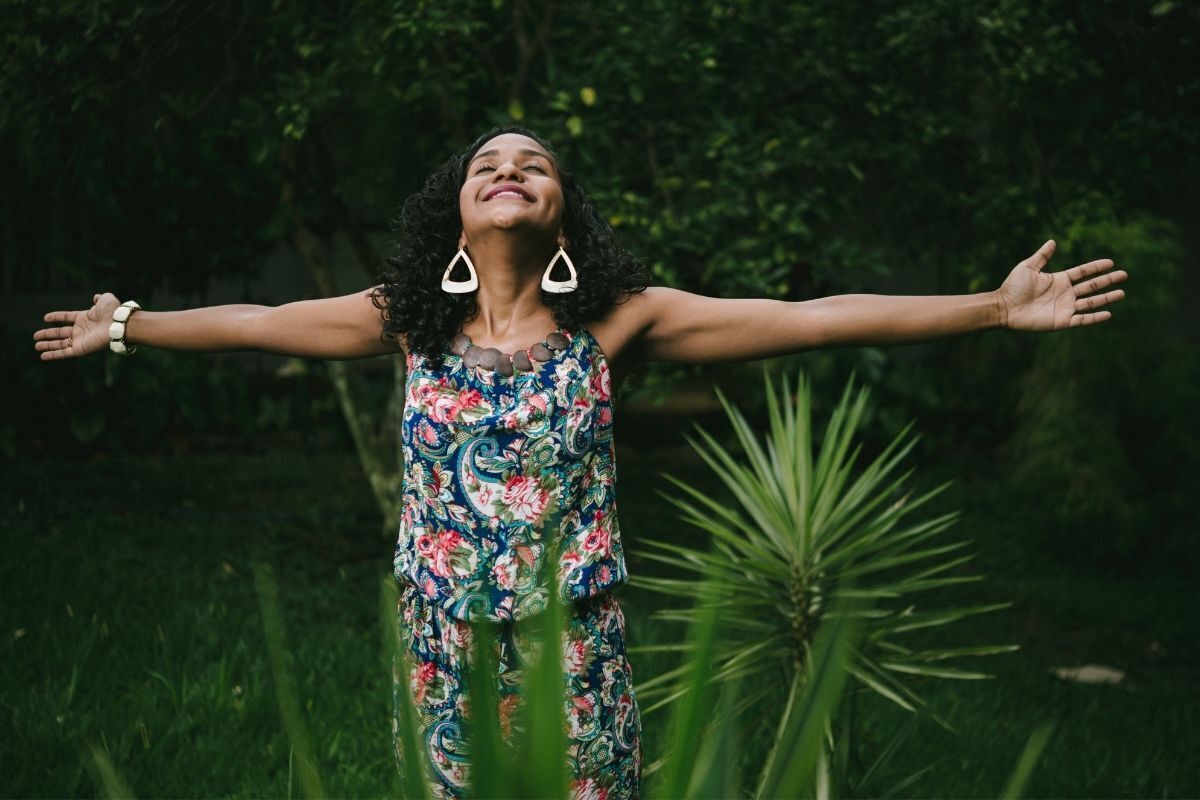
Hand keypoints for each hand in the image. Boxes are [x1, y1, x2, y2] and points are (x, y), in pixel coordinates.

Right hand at [33, 293, 121, 360]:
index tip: (46, 318)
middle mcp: (81, 330)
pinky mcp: (81, 349)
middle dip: (48, 335)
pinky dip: (53, 355)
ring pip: (60, 344)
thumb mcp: (105, 300)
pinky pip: (64, 353)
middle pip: (61, 333)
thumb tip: (96, 297)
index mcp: (85, 318)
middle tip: (36, 336)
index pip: (67, 317)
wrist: (118, 324)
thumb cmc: (113, 312)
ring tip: (36, 346)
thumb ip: (100, 298)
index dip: (57, 317)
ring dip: (48, 345)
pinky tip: (43, 356)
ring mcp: (80, 340)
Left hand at [996, 240, 1126, 330]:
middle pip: (1092, 286)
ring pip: (1091, 302)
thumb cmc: (1012, 286)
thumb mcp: (1028, 267)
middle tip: (1124, 275)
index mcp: (1059, 280)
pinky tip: (1108, 313)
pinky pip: (1083, 319)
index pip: (1083, 272)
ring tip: (1122, 293)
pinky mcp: (1062, 321)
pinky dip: (1095, 317)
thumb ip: (1042, 256)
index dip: (1097, 267)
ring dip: (1106, 298)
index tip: (1111, 263)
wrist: (1003, 307)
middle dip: (1108, 280)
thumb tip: (1052, 241)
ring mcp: (1065, 307)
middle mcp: (1065, 293)